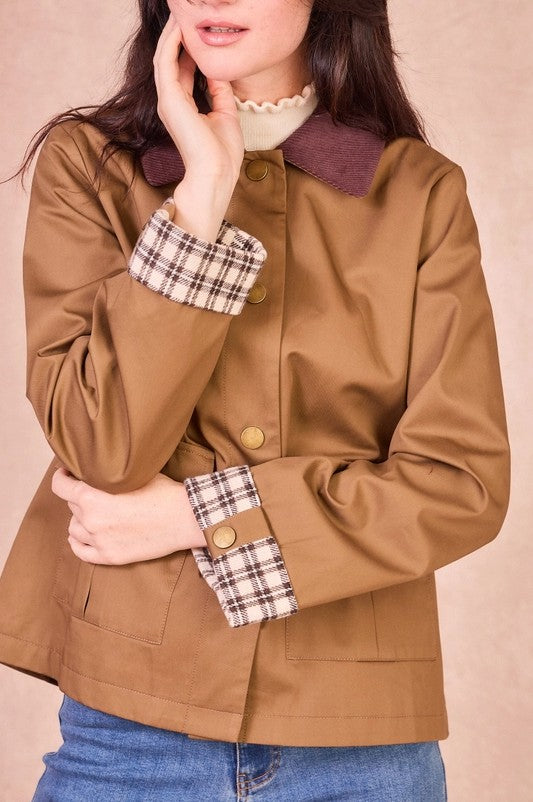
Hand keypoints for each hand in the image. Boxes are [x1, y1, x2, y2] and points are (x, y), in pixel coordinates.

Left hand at [51, 467, 206, 564]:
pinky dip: (78, 541)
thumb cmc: (163, 493)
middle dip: (79, 495)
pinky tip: (82, 535)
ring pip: (74, 528)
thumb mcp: (133, 475)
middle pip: (72, 505)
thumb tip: (97, 469)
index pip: (60, 487)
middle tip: (93, 490)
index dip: (61, 477)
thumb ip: (109, 475)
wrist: (186, 519)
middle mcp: (92, 521)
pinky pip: (81, 551)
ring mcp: (100, 541)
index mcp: (93, 498)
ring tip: (93, 512)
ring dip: (80, 518)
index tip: (66, 473)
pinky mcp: (111, 556)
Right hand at [153, 14, 243, 187]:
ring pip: (164, 56)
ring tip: (181, 13)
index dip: (190, 46)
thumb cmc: (221, 154)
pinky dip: (173, 43)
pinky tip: (181, 27)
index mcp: (183, 106)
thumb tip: (219, 70)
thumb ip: (220, 91)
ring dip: (172, 33)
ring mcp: (167, 100)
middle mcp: (171, 101)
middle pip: (170, 58)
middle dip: (177, 33)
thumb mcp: (226, 114)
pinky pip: (166, 62)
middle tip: (186, 12)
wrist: (216, 174)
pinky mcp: (169, 100)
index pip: (183, 68)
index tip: (200, 28)